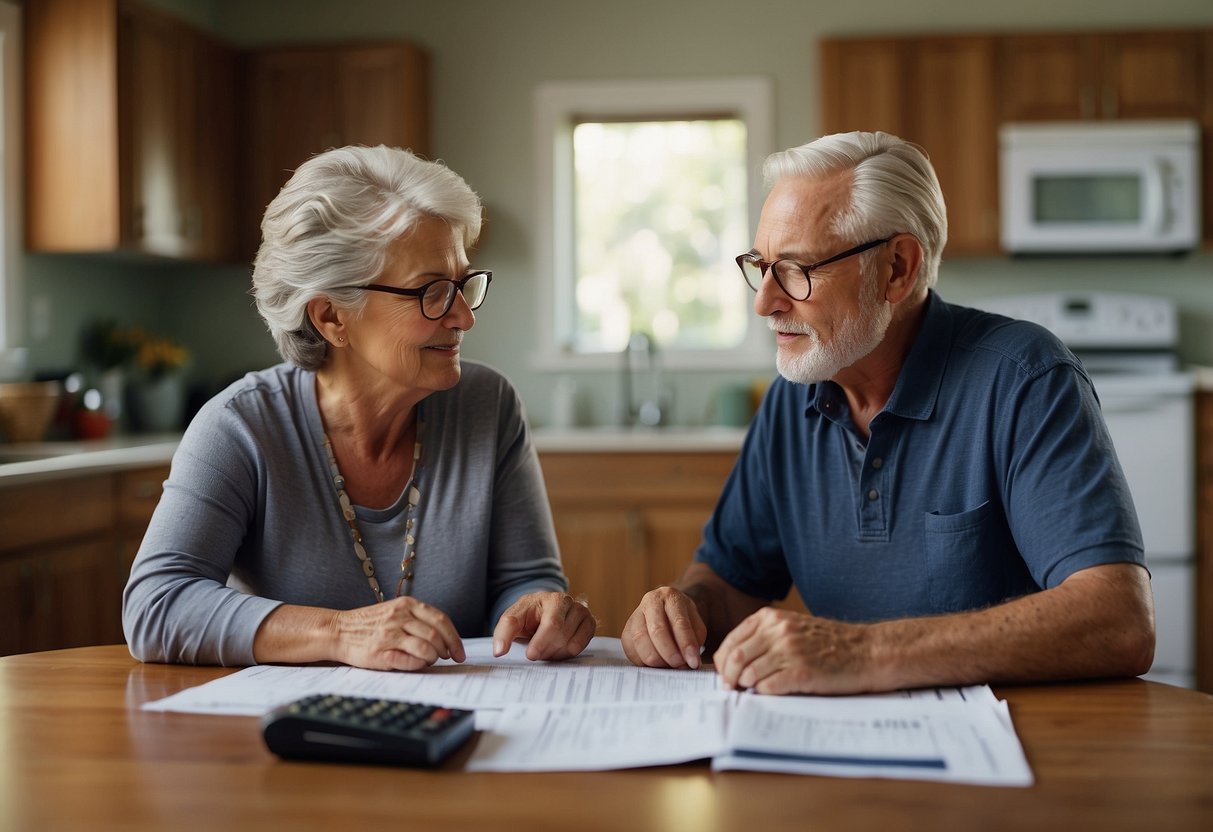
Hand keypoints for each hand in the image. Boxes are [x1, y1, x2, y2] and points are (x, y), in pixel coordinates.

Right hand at [331, 597, 464, 671]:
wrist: (339, 631)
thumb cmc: (370, 623)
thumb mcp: (396, 610)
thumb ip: (418, 618)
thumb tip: (446, 637)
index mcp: (406, 604)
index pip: (441, 620)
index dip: (454, 638)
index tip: (459, 651)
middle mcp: (399, 617)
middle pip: (436, 635)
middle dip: (446, 650)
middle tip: (447, 658)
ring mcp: (389, 635)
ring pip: (425, 648)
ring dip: (433, 658)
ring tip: (429, 660)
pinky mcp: (380, 653)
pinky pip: (409, 662)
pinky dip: (418, 665)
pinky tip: (417, 665)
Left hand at [492, 592, 595, 660]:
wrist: (544, 611)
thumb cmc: (529, 616)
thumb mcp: (513, 619)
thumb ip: (504, 632)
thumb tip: (499, 651)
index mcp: (549, 598)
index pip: (551, 624)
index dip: (540, 643)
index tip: (530, 655)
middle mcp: (568, 602)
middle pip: (561, 634)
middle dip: (546, 649)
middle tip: (535, 655)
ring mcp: (581, 612)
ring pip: (571, 642)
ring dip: (555, 652)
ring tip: (545, 650)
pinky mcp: (590, 623)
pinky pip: (582, 645)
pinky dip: (568, 652)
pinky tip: (559, 649)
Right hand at [621, 586, 707, 668]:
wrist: (666, 612)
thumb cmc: (682, 621)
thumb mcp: (696, 627)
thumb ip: (693, 643)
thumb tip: (687, 663)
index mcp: (671, 597)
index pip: (679, 622)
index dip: (686, 644)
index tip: (693, 662)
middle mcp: (651, 601)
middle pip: (657, 629)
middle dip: (669, 652)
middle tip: (678, 665)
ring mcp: (635, 615)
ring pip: (640, 639)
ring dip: (655, 658)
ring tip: (667, 667)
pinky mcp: (626, 631)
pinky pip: (631, 649)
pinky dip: (643, 662)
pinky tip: (654, 665)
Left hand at [713, 607, 871, 693]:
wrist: (867, 651)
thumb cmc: (830, 643)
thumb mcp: (793, 627)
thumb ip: (765, 637)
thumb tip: (733, 661)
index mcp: (772, 618)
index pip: (731, 641)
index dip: (722, 662)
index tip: (725, 675)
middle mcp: (778, 631)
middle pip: (735, 658)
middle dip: (728, 678)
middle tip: (731, 690)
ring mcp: (790, 651)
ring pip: (748, 674)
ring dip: (746, 688)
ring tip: (751, 694)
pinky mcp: (802, 673)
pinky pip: (768, 687)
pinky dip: (763, 694)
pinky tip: (770, 694)